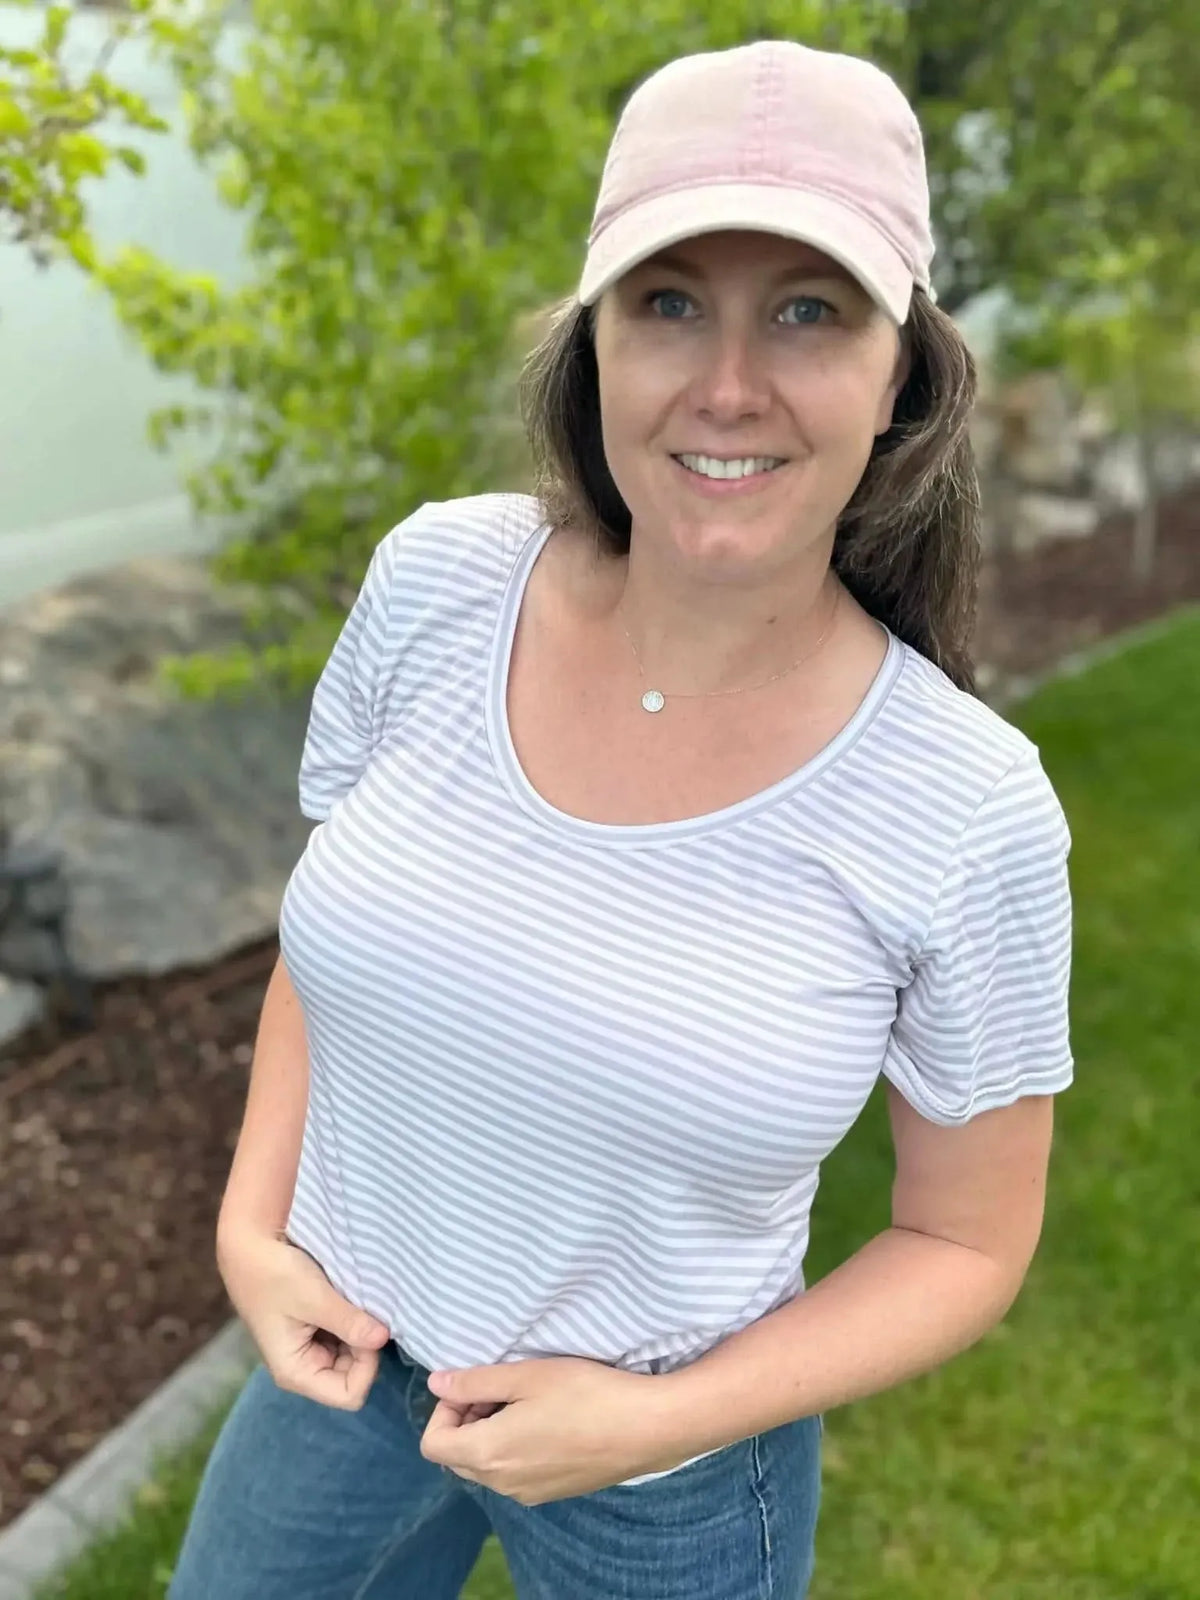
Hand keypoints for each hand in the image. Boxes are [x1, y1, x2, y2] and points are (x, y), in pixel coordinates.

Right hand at [216, 1223, 388, 1410]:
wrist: (249, 1245)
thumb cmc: (274, 1274)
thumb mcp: (314, 1298)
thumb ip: (349, 1322)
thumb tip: (384, 1338)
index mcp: (296, 1372)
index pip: (349, 1394)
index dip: (368, 1365)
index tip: (369, 1329)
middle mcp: (304, 1368)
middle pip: (354, 1375)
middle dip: (366, 1346)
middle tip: (364, 1310)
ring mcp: (310, 1349)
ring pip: (353, 1354)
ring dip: (361, 1330)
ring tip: (356, 1301)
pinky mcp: (315, 1330)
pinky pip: (345, 1335)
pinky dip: (354, 1319)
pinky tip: (350, 1297)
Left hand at [419, 1356, 684, 1504]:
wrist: (645, 1427)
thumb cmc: (585, 1394)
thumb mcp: (526, 1376)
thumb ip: (475, 1381)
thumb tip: (437, 1383)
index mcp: (488, 1454)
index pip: (434, 1444)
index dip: (445, 1409)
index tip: (477, 1385)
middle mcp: (503, 1484)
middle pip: (457, 1456)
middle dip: (467, 1420)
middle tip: (502, 1388)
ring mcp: (530, 1493)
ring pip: (487, 1465)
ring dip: (492, 1433)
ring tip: (528, 1400)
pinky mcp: (554, 1492)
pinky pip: (515, 1473)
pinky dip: (516, 1448)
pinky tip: (550, 1421)